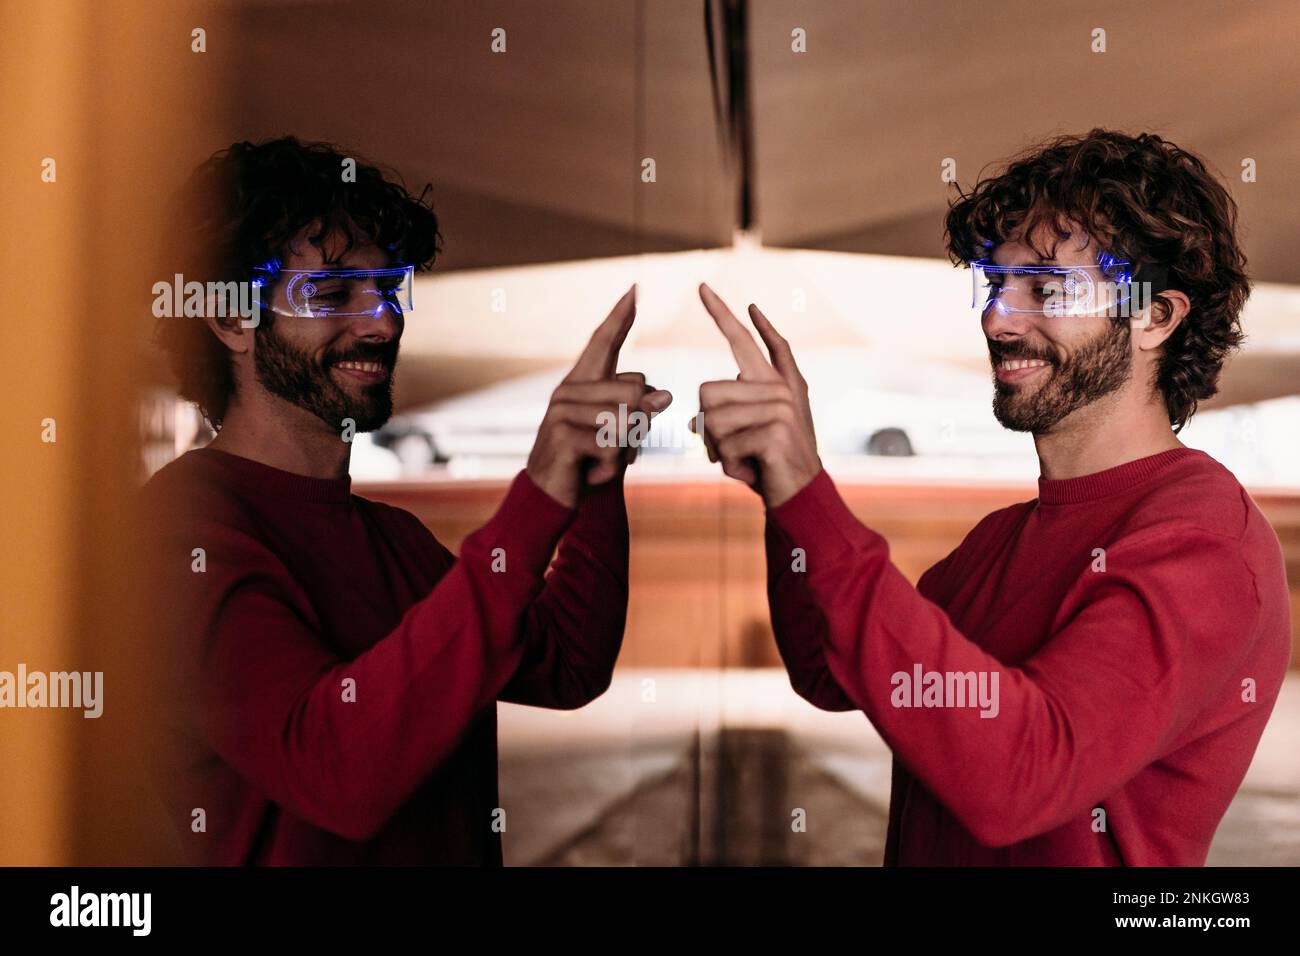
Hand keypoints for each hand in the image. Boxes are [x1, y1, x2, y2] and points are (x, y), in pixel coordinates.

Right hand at [526, 285, 671, 507]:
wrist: (554, 496)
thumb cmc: (591, 460)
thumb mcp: (622, 434)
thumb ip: (641, 411)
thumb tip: (666, 396)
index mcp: (582, 382)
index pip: (603, 341)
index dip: (620, 317)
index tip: (635, 288)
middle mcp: (568, 390)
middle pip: (635, 391)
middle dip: (638, 427)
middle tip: (614, 450)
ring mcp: (561, 411)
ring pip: (627, 421)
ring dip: (624, 451)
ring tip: (600, 461)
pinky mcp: (563, 437)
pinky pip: (612, 446)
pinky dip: (611, 468)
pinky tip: (591, 473)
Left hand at [691, 283, 820, 507]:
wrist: (799, 495)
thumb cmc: (767, 463)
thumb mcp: (745, 431)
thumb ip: (727, 412)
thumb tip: (694, 420)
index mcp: (775, 380)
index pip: (746, 340)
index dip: (723, 314)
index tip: (702, 287)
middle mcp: (780, 387)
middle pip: (707, 391)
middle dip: (708, 427)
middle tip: (734, 449)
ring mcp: (780, 407)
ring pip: (711, 419)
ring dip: (719, 449)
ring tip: (746, 459)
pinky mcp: (775, 430)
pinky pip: (724, 443)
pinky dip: (729, 465)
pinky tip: (752, 470)